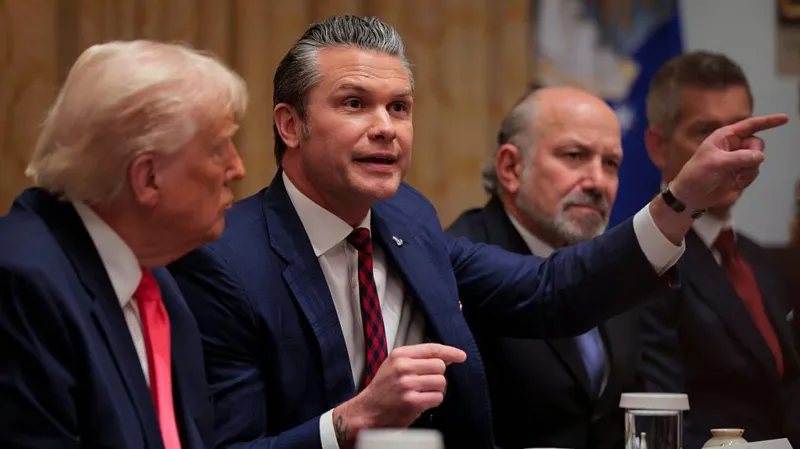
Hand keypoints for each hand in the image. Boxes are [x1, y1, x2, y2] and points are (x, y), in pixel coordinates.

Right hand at [331, 343, 466, 446]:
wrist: (368, 411)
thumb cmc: (383, 388)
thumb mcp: (395, 365)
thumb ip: (418, 359)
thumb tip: (447, 357)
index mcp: (399, 355)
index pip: (432, 349)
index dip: (450, 352)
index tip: (461, 356)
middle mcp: (403, 367)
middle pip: (440, 366)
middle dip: (438, 376)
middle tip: (426, 383)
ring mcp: (408, 384)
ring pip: (441, 382)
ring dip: (436, 390)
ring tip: (422, 393)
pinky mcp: (412, 401)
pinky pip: (437, 398)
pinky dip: (433, 401)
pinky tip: (421, 402)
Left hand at [670, 114, 787, 210]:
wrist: (691, 196)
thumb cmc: (697, 174)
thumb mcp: (716, 163)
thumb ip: (739, 158)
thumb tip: (760, 156)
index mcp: (725, 136)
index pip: (750, 125)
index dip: (768, 121)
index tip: (785, 118)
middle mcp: (733, 146)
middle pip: (758, 145)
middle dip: (752, 156)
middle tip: (737, 166)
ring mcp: (737, 160)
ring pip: (758, 160)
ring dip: (748, 171)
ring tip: (732, 177)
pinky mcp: (740, 173)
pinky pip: (754, 173)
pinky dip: (746, 179)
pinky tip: (733, 183)